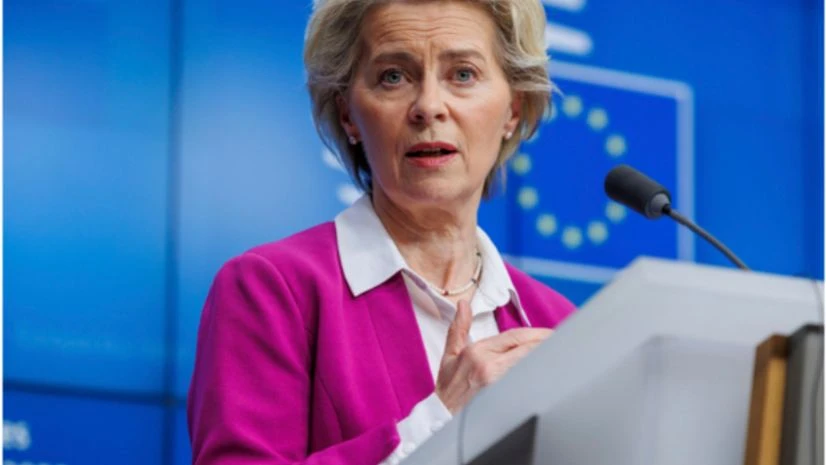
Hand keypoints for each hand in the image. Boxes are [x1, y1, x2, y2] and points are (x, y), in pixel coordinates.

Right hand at [435, 300, 551, 413]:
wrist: (440, 420)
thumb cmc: (448, 390)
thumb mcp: (449, 356)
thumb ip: (458, 328)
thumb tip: (463, 305)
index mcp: (477, 351)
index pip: (516, 336)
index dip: (537, 334)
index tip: (551, 334)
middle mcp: (488, 366)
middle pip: (528, 349)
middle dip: (547, 344)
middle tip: (562, 343)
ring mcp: (497, 384)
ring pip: (530, 365)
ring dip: (546, 360)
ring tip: (560, 357)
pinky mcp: (503, 400)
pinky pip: (527, 385)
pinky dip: (539, 379)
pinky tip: (549, 378)